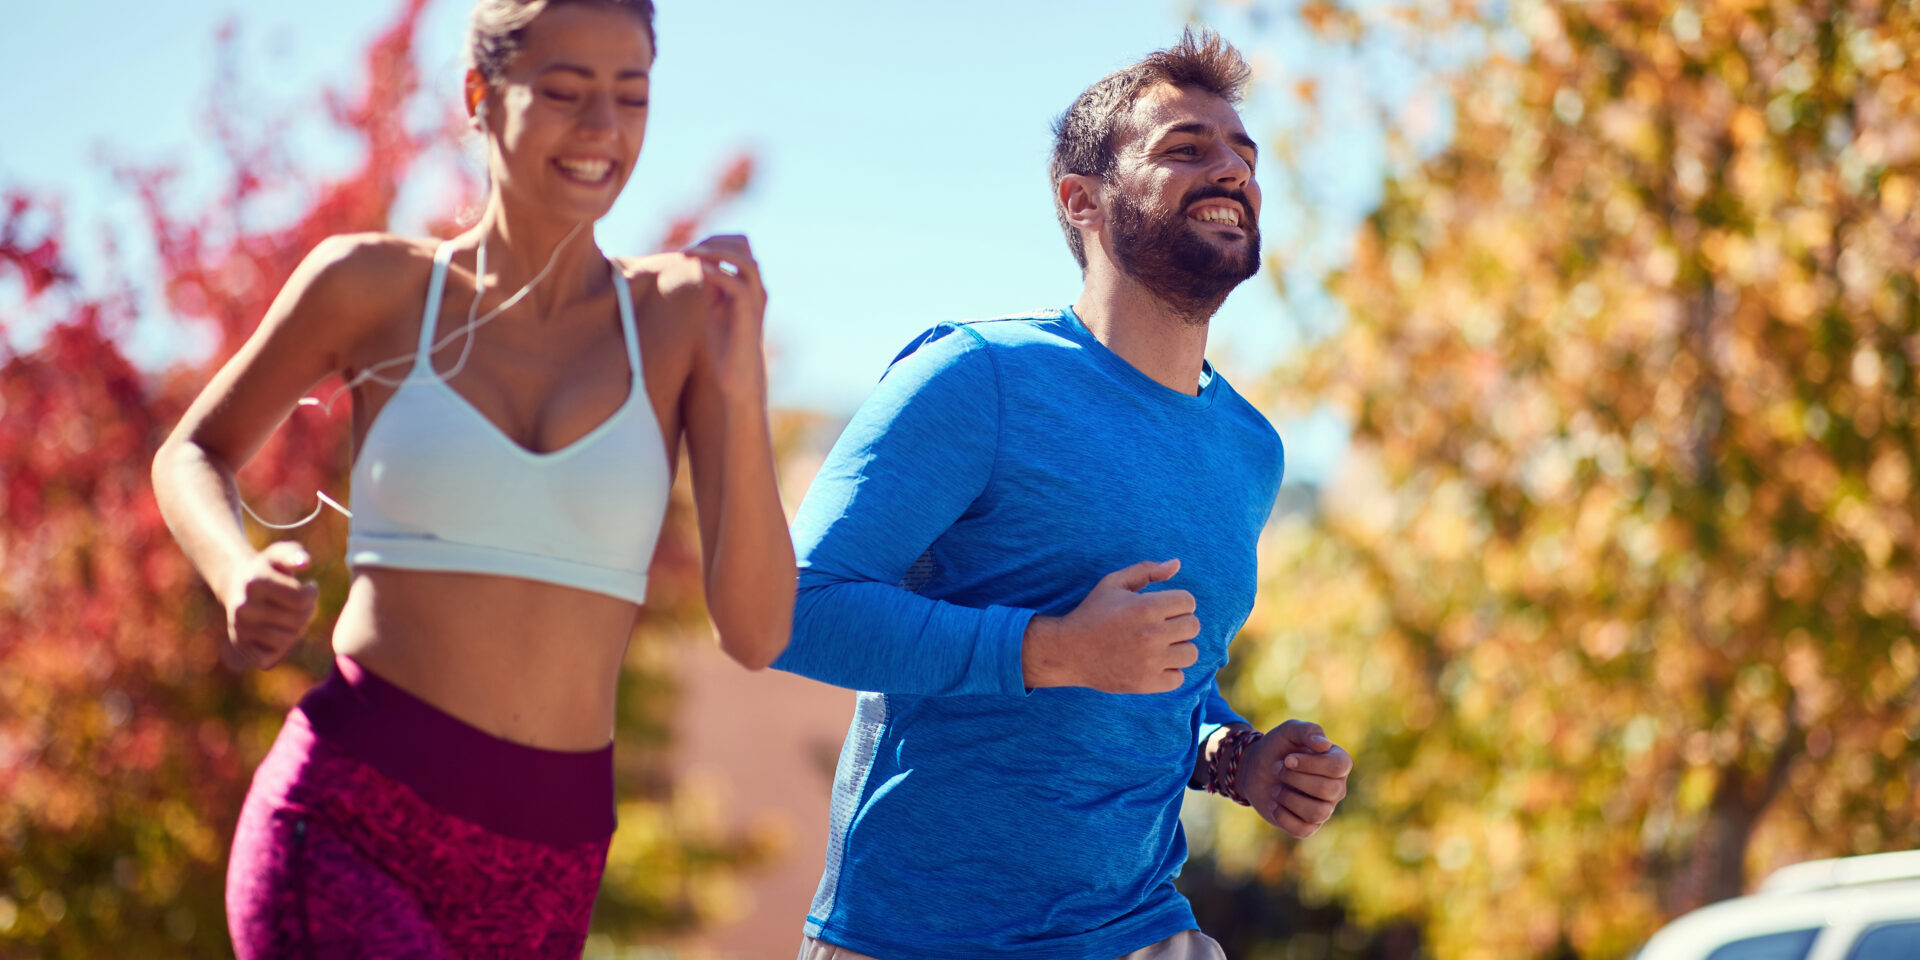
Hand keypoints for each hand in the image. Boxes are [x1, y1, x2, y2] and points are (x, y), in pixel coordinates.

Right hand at [219, 541, 318, 669]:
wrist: (237, 585)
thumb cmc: (269, 569)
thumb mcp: (280, 554)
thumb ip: (295, 553)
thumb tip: (305, 563)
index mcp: (255, 582)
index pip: (302, 599)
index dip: (311, 593)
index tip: (307, 587)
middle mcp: (242, 607)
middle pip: (297, 620)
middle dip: (306, 611)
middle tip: (298, 603)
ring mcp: (238, 628)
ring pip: (287, 641)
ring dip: (295, 629)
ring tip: (288, 615)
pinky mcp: (239, 645)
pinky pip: (270, 659)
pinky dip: (279, 649)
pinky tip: (276, 631)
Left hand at [684, 234, 767, 400]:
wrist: (738, 375)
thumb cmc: (728, 344)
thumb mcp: (716, 307)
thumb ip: (713, 285)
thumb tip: (702, 262)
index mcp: (750, 284)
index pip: (739, 247)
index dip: (715, 241)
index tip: (689, 248)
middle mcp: (757, 288)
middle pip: (744, 246)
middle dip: (714, 241)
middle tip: (687, 249)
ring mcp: (756, 300)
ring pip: (746, 261)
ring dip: (717, 253)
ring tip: (692, 254)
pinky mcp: (749, 314)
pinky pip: (738, 285)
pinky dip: (719, 273)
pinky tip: (700, 270)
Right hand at [1022, 559, 1198, 692]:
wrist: (1067, 652)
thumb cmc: (1092, 614)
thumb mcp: (1113, 584)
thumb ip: (1146, 570)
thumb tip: (1177, 564)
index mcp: (1146, 607)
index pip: (1188, 602)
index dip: (1176, 603)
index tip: (1161, 609)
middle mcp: (1152, 634)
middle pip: (1193, 626)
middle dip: (1178, 623)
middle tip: (1159, 627)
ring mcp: (1150, 661)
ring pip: (1190, 653)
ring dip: (1177, 648)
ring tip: (1159, 646)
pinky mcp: (1146, 683)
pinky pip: (1179, 678)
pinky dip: (1169, 673)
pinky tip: (1153, 665)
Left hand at [1239, 719, 1350, 838]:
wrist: (1255, 768)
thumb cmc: (1278, 748)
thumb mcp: (1289, 731)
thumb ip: (1308, 731)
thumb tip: (1324, 745)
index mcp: (1338, 763)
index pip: (1338, 767)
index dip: (1311, 764)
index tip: (1288, 759)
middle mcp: (1337, 787)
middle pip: (1328, 789)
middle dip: (1295, 778)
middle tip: (1277, 769)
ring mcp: (1324, 808)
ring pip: (1318, 812)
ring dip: (1289, 798)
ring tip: (1276, 789)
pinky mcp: (1308, 826)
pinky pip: (1303, 830)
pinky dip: (1284, 817)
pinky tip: (1274, 804)